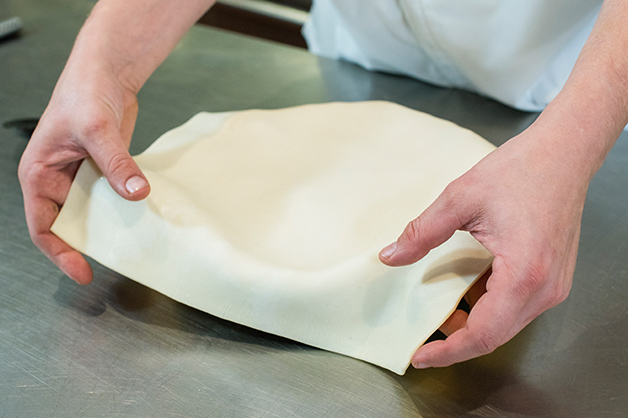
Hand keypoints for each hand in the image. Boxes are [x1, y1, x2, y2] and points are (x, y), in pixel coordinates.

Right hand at [18, 64, 149, 284]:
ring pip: (94, 213)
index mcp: (39, 175)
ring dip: (111, 226)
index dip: (61, 253)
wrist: (107, 72)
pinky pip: (113, 197)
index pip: (43, 226)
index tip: (83, 272)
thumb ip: (116, 163)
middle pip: (71, 224)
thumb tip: (135, 192)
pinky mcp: (105, 171)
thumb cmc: (83, 93)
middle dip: (89, 244)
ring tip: (132, 242)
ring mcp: (83, 177)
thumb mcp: (97, 131)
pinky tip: (142, 216)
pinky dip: (125, 207)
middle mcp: (58, 180)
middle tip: (116, 260)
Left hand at [379, 124, 590, 367]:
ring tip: (438, 315)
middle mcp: (545, 289)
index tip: (420, 356)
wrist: (563, 154)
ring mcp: (553, 285)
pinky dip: (487, 308)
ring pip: (506, 325)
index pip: (483, 334)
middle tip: (422, 338)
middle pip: (495, 336)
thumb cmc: (520, 170)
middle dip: (456, 341)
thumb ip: (422, 232)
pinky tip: (464, 293)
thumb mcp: (459, 198)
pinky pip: (516, 307)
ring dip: (471, 324)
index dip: (448, 351)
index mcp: (524, 274)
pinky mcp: (553, 277)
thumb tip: (390, 257)